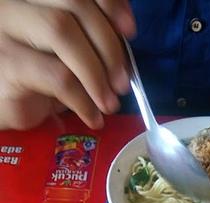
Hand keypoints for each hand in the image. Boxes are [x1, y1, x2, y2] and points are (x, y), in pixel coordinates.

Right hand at [0, 0, 135, 129]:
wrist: (1, 107)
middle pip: (73, 4)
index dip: (109, 3)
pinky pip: (58, 77)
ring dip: (96, 73)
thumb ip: (85, 38)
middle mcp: (15, 3)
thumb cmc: (32, 80)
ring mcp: (6, 28)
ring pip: (63, 33)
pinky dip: (83, 101)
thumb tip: (124, 43)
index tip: (129, 31)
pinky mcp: (8, 64)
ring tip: (109, 102)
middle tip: (122, 81)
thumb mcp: (61, 54)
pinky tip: (92, 117)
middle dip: (108, 44)